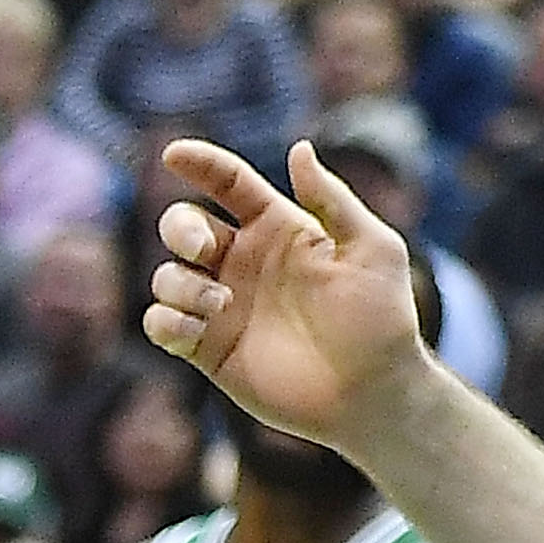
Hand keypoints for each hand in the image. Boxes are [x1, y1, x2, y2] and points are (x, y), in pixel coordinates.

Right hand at [147, 140, 432, 450]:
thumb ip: (332, 200)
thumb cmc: (381, 317)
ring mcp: (224, 306)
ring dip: (179, 282)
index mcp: (280, 228)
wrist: (372, 393)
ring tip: (220, 303)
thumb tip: (299, 149)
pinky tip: (196, 327)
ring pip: (167, 275)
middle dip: (180, 226)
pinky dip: (165, 320)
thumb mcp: (371, 249)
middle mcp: (244, 262)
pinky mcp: (210, 349)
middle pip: (184, 225)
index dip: (200, 164)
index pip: (229, 183)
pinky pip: (162, 324)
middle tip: (204, 247)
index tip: (174, 154)